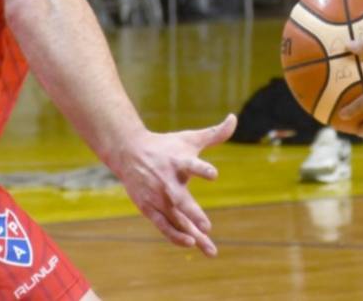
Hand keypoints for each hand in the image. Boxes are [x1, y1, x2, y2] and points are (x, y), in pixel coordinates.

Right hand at [108, 114, 236, 256]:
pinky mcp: (149, 208)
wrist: (129, 152)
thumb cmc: (166, 146)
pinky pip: (164, 226)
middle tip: (207, 227)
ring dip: (190, 232)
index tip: (213, 174)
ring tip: (207, 245)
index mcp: (178, 161)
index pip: (191, 164)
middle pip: (180, 199)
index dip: (202, 169)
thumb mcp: (190, 138)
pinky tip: (192, 243)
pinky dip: (176, 235)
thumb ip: (215, 134)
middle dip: (193, 213)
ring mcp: (156, 197)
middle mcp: (167, 181)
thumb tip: (234, 118)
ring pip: (174, 218)